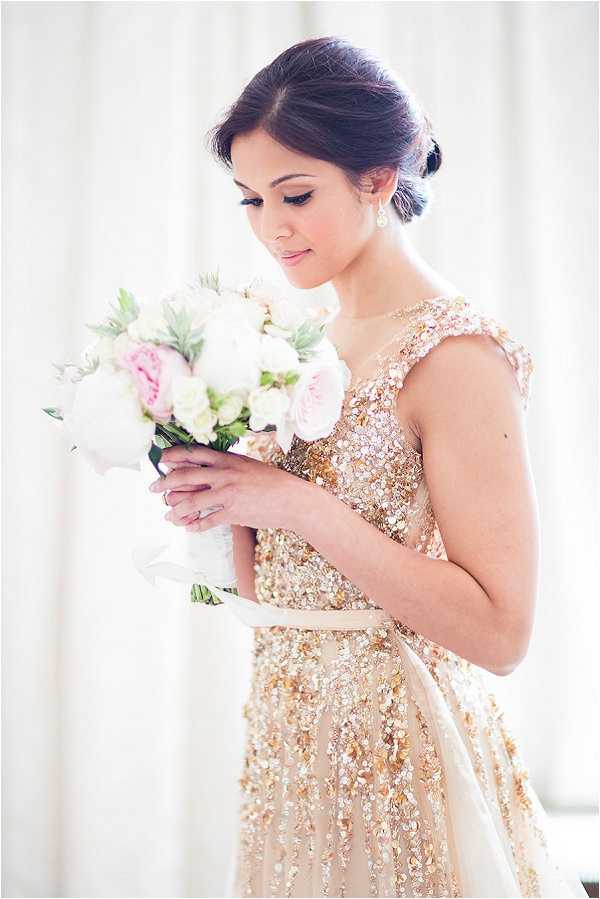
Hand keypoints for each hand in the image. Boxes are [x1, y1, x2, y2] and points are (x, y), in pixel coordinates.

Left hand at [148, 444, 305, 532]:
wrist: (292, 500)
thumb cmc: (272, 482)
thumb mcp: (248, 466)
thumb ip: (228, 466)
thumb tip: (207, 470)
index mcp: (229, 459)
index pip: (194, 454)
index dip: (174, 456)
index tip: (162, 460)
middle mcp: (225, 474)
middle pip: (185, 476)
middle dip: (165, 482)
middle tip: (153, 488)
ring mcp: (228, 494)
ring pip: (191, 502)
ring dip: (176, 510)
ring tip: (168, 515)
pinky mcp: (233, 513)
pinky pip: (206, 521)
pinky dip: (195, 526)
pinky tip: (189, 528)